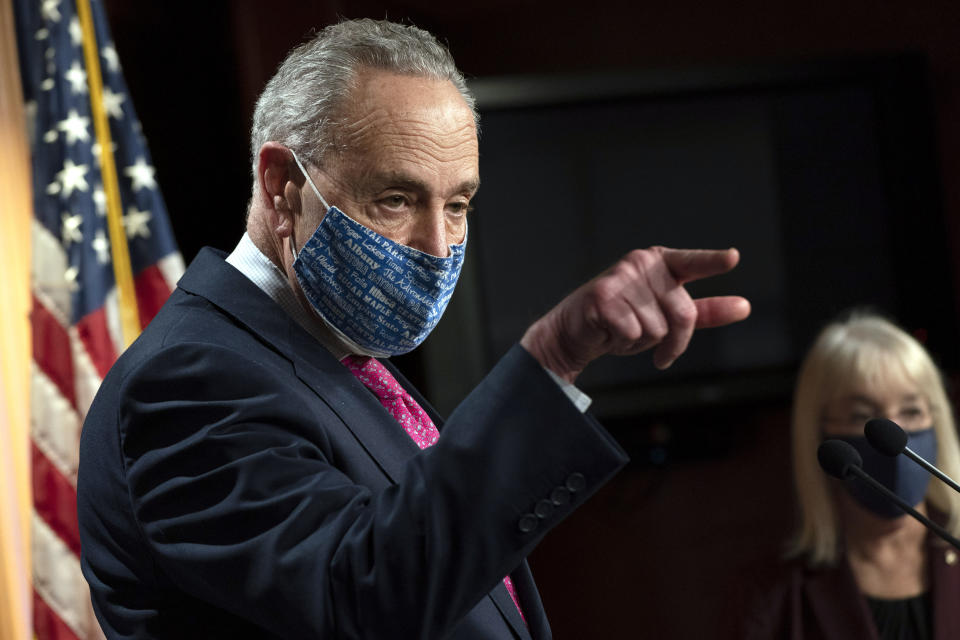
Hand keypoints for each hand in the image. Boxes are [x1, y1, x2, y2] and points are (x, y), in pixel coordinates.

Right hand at [520, 247, 750, 382]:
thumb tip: (744, 307)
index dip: (712, 261)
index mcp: (660, 262)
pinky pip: (634, 333)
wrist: (575, 333)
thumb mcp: (667, 316)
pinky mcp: (602, 297)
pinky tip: (609, 333)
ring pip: (657, 328)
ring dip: (643, 342)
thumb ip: (705, 311)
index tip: (733, 258)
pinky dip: (622, 342)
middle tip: (660, 351)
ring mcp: (620, 278)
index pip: (691, 262)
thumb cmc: (623, 322)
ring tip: (623, 332)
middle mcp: (641, 264)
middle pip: (683, 313)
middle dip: (676, 342)